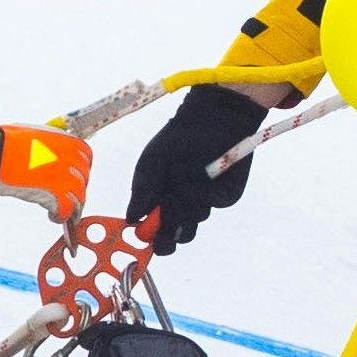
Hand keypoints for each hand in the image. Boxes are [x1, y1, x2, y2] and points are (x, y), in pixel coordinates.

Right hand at [0, 124, 93, 221]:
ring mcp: (64, 178)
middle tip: (67, 195)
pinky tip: (53, 216)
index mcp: (65, 141)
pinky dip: (61, 216)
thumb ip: (49, 144)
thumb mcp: (34, 133)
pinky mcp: (54, 195)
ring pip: (79, 197)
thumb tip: (50, 152)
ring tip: (63, 211)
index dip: (80, 169)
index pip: (86, 157)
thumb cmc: (5, 142)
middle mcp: (69, 159)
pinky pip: (66, 210)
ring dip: (72, 205)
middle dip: (76, 188)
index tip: (74, 175)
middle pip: (83, 179)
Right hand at [125, 86, 272, 254]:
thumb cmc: (176, 140)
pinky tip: (204, 171)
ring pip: (195, 220)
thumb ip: (141, 192)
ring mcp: (204, 203)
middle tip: (166, 218)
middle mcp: (183, 207)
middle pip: (176, 237)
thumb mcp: (150, 164)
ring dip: (187, 204)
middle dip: (170, 233)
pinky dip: (207, 190)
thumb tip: (131, 219)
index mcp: (161, 202)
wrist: (209, 119)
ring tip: (183, 176)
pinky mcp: (225, 196)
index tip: (147, 234)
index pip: (156, 232)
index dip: (151, 237)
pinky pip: (214, 202)